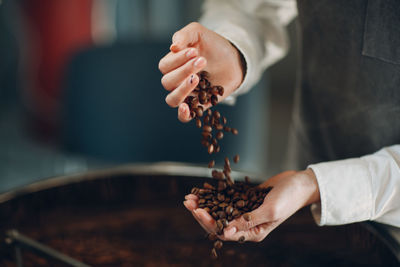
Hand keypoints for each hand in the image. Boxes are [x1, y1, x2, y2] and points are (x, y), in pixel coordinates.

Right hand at [158, 22, 244, 121]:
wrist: (234, 60)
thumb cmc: (214, 46)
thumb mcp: (199, 33)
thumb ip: (184, 35)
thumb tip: (173, 47)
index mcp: (173, 65)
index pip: (164, 66)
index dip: (177, 60)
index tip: (195, 51)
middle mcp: (176, 81)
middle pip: (167, 82)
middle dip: (184, 71)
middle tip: (203, 61)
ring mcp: (186, 95)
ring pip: (172, 99)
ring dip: (182, 89)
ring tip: (197, 78)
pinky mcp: (198, 106)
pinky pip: (183, 117)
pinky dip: (182, 114)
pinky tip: (186, 107)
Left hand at [183, 169, 319, 241]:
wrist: (300, 183)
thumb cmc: (289, 198)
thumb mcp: (270, 210)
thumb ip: (248, 221)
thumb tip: (224, 232)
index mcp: (253, 233)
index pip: (224, 232)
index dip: (208, 222)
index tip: (196, 211)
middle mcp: (247, 225)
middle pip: (218, 222)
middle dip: (201, 212)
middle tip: (187, 202)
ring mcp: (245, 212)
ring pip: (220, 210)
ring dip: (205, 204)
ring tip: (190, 196)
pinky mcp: (246, 200)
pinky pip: (227, 199)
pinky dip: (216, 195)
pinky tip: (204, 190)